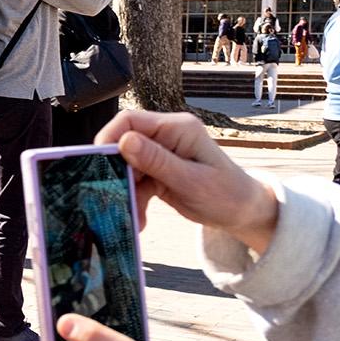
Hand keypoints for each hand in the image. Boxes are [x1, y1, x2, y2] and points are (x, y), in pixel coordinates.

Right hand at [95, 110, 278, 253]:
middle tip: (113, 197)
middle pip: (124, 145)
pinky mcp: (159, 171)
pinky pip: (137, 182)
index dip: (109, 138)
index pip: (131, 121)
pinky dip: (135, 200)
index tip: (96, 164)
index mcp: (177, 128)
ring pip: (127, 167)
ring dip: (126, 192)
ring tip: (133, 216)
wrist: (243, 211)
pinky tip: (140, 219)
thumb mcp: (191, 181)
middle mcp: (167, 136)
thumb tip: (124, 141)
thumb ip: (157, 161)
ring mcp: (162, 154)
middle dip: (116, 173)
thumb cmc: (226, 194)